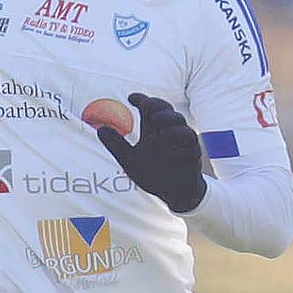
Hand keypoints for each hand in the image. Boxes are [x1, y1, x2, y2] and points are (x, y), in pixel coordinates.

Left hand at [93, 93, 206, 213]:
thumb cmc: (154, 175)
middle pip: (165, 108)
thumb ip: (117, 146)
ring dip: (167, 117)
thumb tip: (101, 130)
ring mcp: (181, 140)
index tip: (131, 98)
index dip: (141, 99)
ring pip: (179, 120)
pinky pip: (189, 137)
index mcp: (153, 130)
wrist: (174, 194)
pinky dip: (178, 135)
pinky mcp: (192, 150)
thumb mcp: (130, 161)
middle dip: (156, 103)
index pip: (149, 108)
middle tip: (145, 105)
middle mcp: (168, 131)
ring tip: (155, 121)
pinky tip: (166, 139)